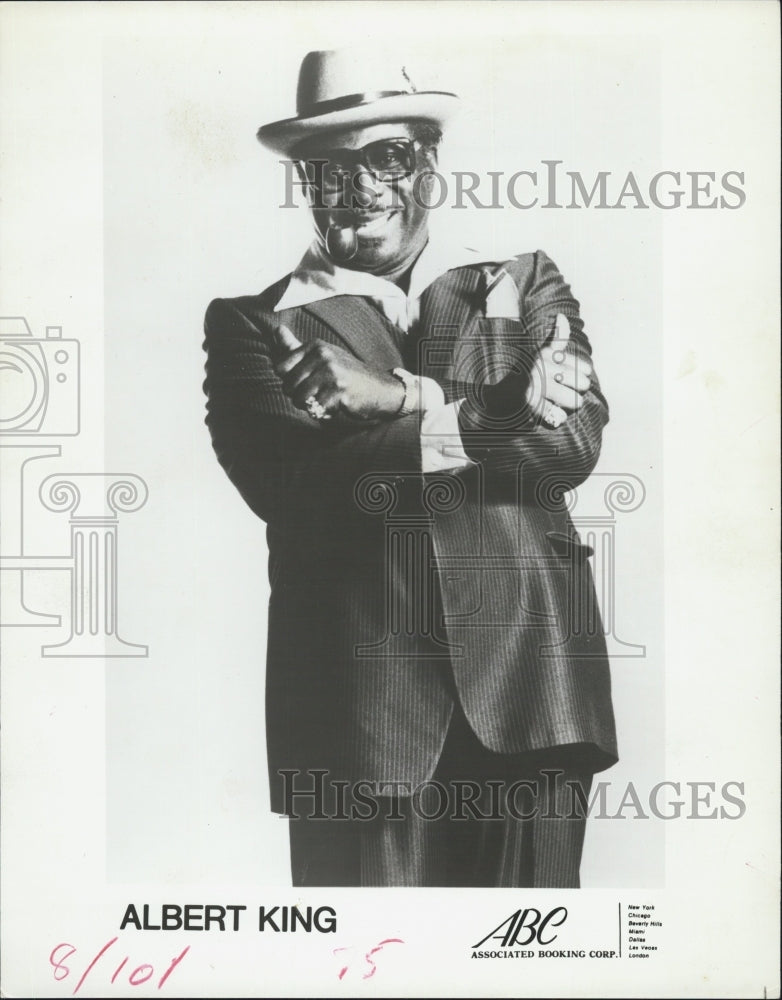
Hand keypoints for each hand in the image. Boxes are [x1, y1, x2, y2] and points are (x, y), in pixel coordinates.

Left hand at [272, 325, 404, 421]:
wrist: (378, 388)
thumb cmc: (345, 373)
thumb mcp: (321, 355)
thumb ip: (295, 346)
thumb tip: (276, 329)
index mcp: (315, 346)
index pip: (281, 367)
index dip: (288, 380)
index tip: (304, 381)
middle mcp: (323, 356)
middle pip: (289, 385)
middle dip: (298, 396)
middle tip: (316, 394)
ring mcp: (332, 373)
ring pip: (300, 398)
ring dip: (309, 406)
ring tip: (323, 400)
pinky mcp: (339, 391)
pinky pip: (316, 408)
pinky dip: (323, 412)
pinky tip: (334, 406)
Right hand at [525, 314, 591, 426]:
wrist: (499, 393)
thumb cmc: (527, 372)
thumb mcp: (542, 353)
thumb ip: (557, 337)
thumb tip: (562, 316)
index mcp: (546, 355)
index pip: (582, 366)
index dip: (583, 373)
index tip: (579, 375)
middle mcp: (541, 367)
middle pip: (580, 383)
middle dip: (579, 389)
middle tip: (572, 392)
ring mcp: (536, 386)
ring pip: (573, 400)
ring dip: (571, 404)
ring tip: (565, 402)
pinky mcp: (531, 404)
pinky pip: (558, 415)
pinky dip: (558, 417)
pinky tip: (553, 412)